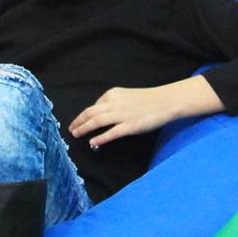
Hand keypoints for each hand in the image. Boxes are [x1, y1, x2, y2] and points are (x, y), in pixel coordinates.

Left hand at [68, 78, 219, 147]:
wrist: (166, 101)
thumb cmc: (148, 99)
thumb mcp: (126, 96)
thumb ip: (113, 103)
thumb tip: (100, 115)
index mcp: (112, 94)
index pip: (93, 106)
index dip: (84, 115)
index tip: (78, 122)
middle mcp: (114, 103)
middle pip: (90, 113)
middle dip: (78, 122)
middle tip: (72, 129)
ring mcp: (122, 115)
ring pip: (97, 122)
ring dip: (84, 128)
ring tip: (76, 134)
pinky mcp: (130, 126)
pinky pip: (111, 133)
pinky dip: (100, 138)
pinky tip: (93, 142)